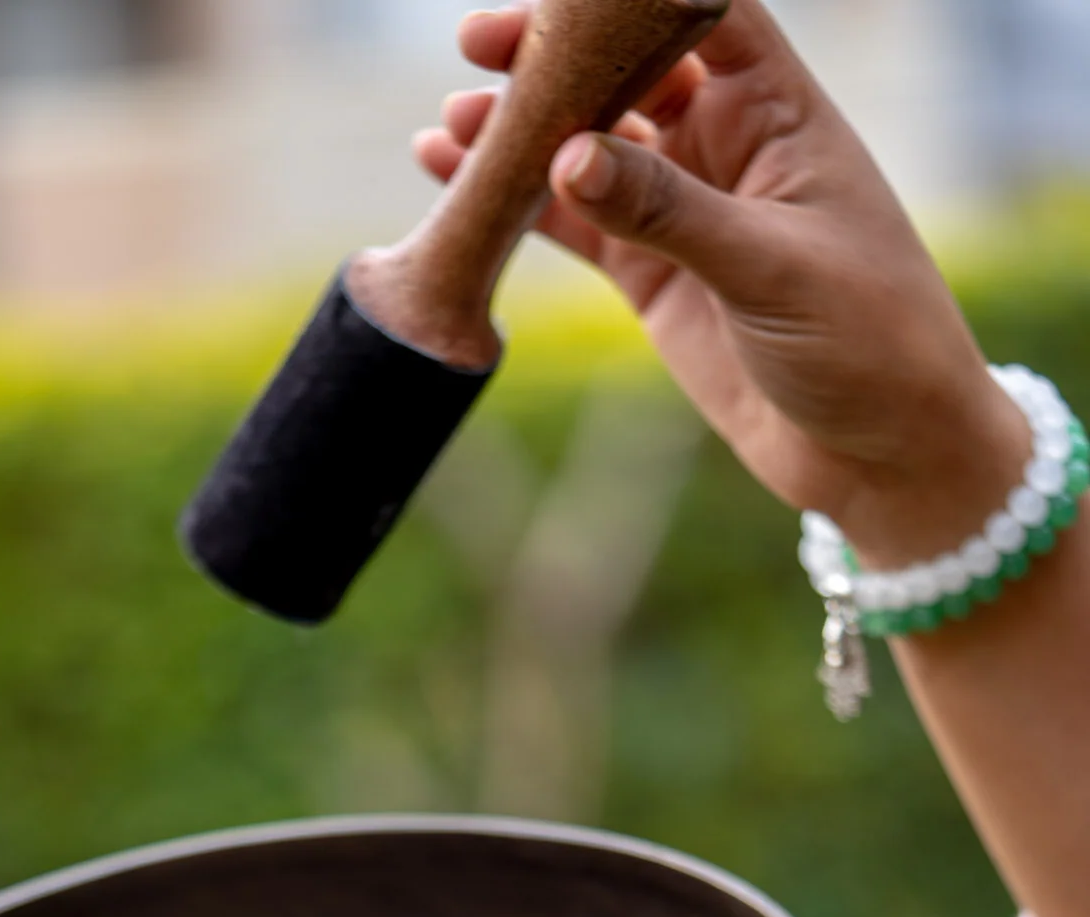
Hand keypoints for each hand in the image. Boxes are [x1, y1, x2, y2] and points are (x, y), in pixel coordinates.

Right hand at [418, 1, 1027, 564]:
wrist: (882, 453)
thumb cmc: (869, 339)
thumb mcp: (770, 269)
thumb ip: (668, 211)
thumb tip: (568, 155)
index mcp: (779, 112)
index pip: (702, 12)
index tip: (554, 3)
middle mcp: (728, 146)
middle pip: (627, 71)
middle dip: (553, 59)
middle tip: (477, 48)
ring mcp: (685, 211)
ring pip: (588, 149)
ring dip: (522, 134)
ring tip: (452, 128)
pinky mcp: (654, 277)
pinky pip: (573, 225)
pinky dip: (519, 207)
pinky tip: (457, 180)